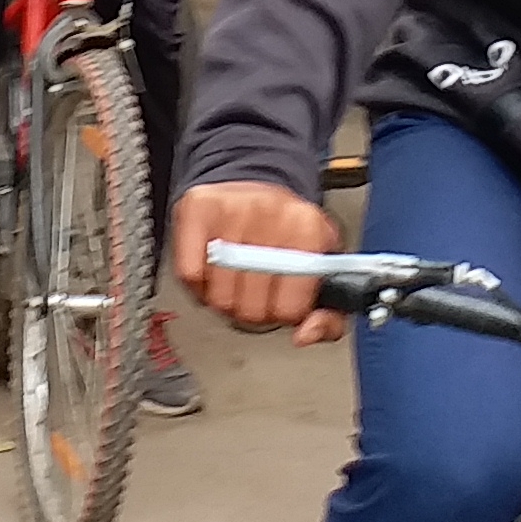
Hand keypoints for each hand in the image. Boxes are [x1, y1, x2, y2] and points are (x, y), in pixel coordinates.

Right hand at [173, 181, 346, 345]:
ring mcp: (233, 209)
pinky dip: (197, 283)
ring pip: (219, 297)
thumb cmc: (287, 235)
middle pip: (252, 308)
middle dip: (252, 309)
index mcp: (310, 230)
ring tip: (234, 278)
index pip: (291, 308)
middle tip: (255, 290)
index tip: (283, 299)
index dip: (284, 314)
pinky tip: (212, 270)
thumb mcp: (324, 271)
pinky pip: (190, 275)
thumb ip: (330, 316)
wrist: (254, 185)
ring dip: (223, 298)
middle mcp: (273, 214)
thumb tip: (304, 335)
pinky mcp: (199, 208)